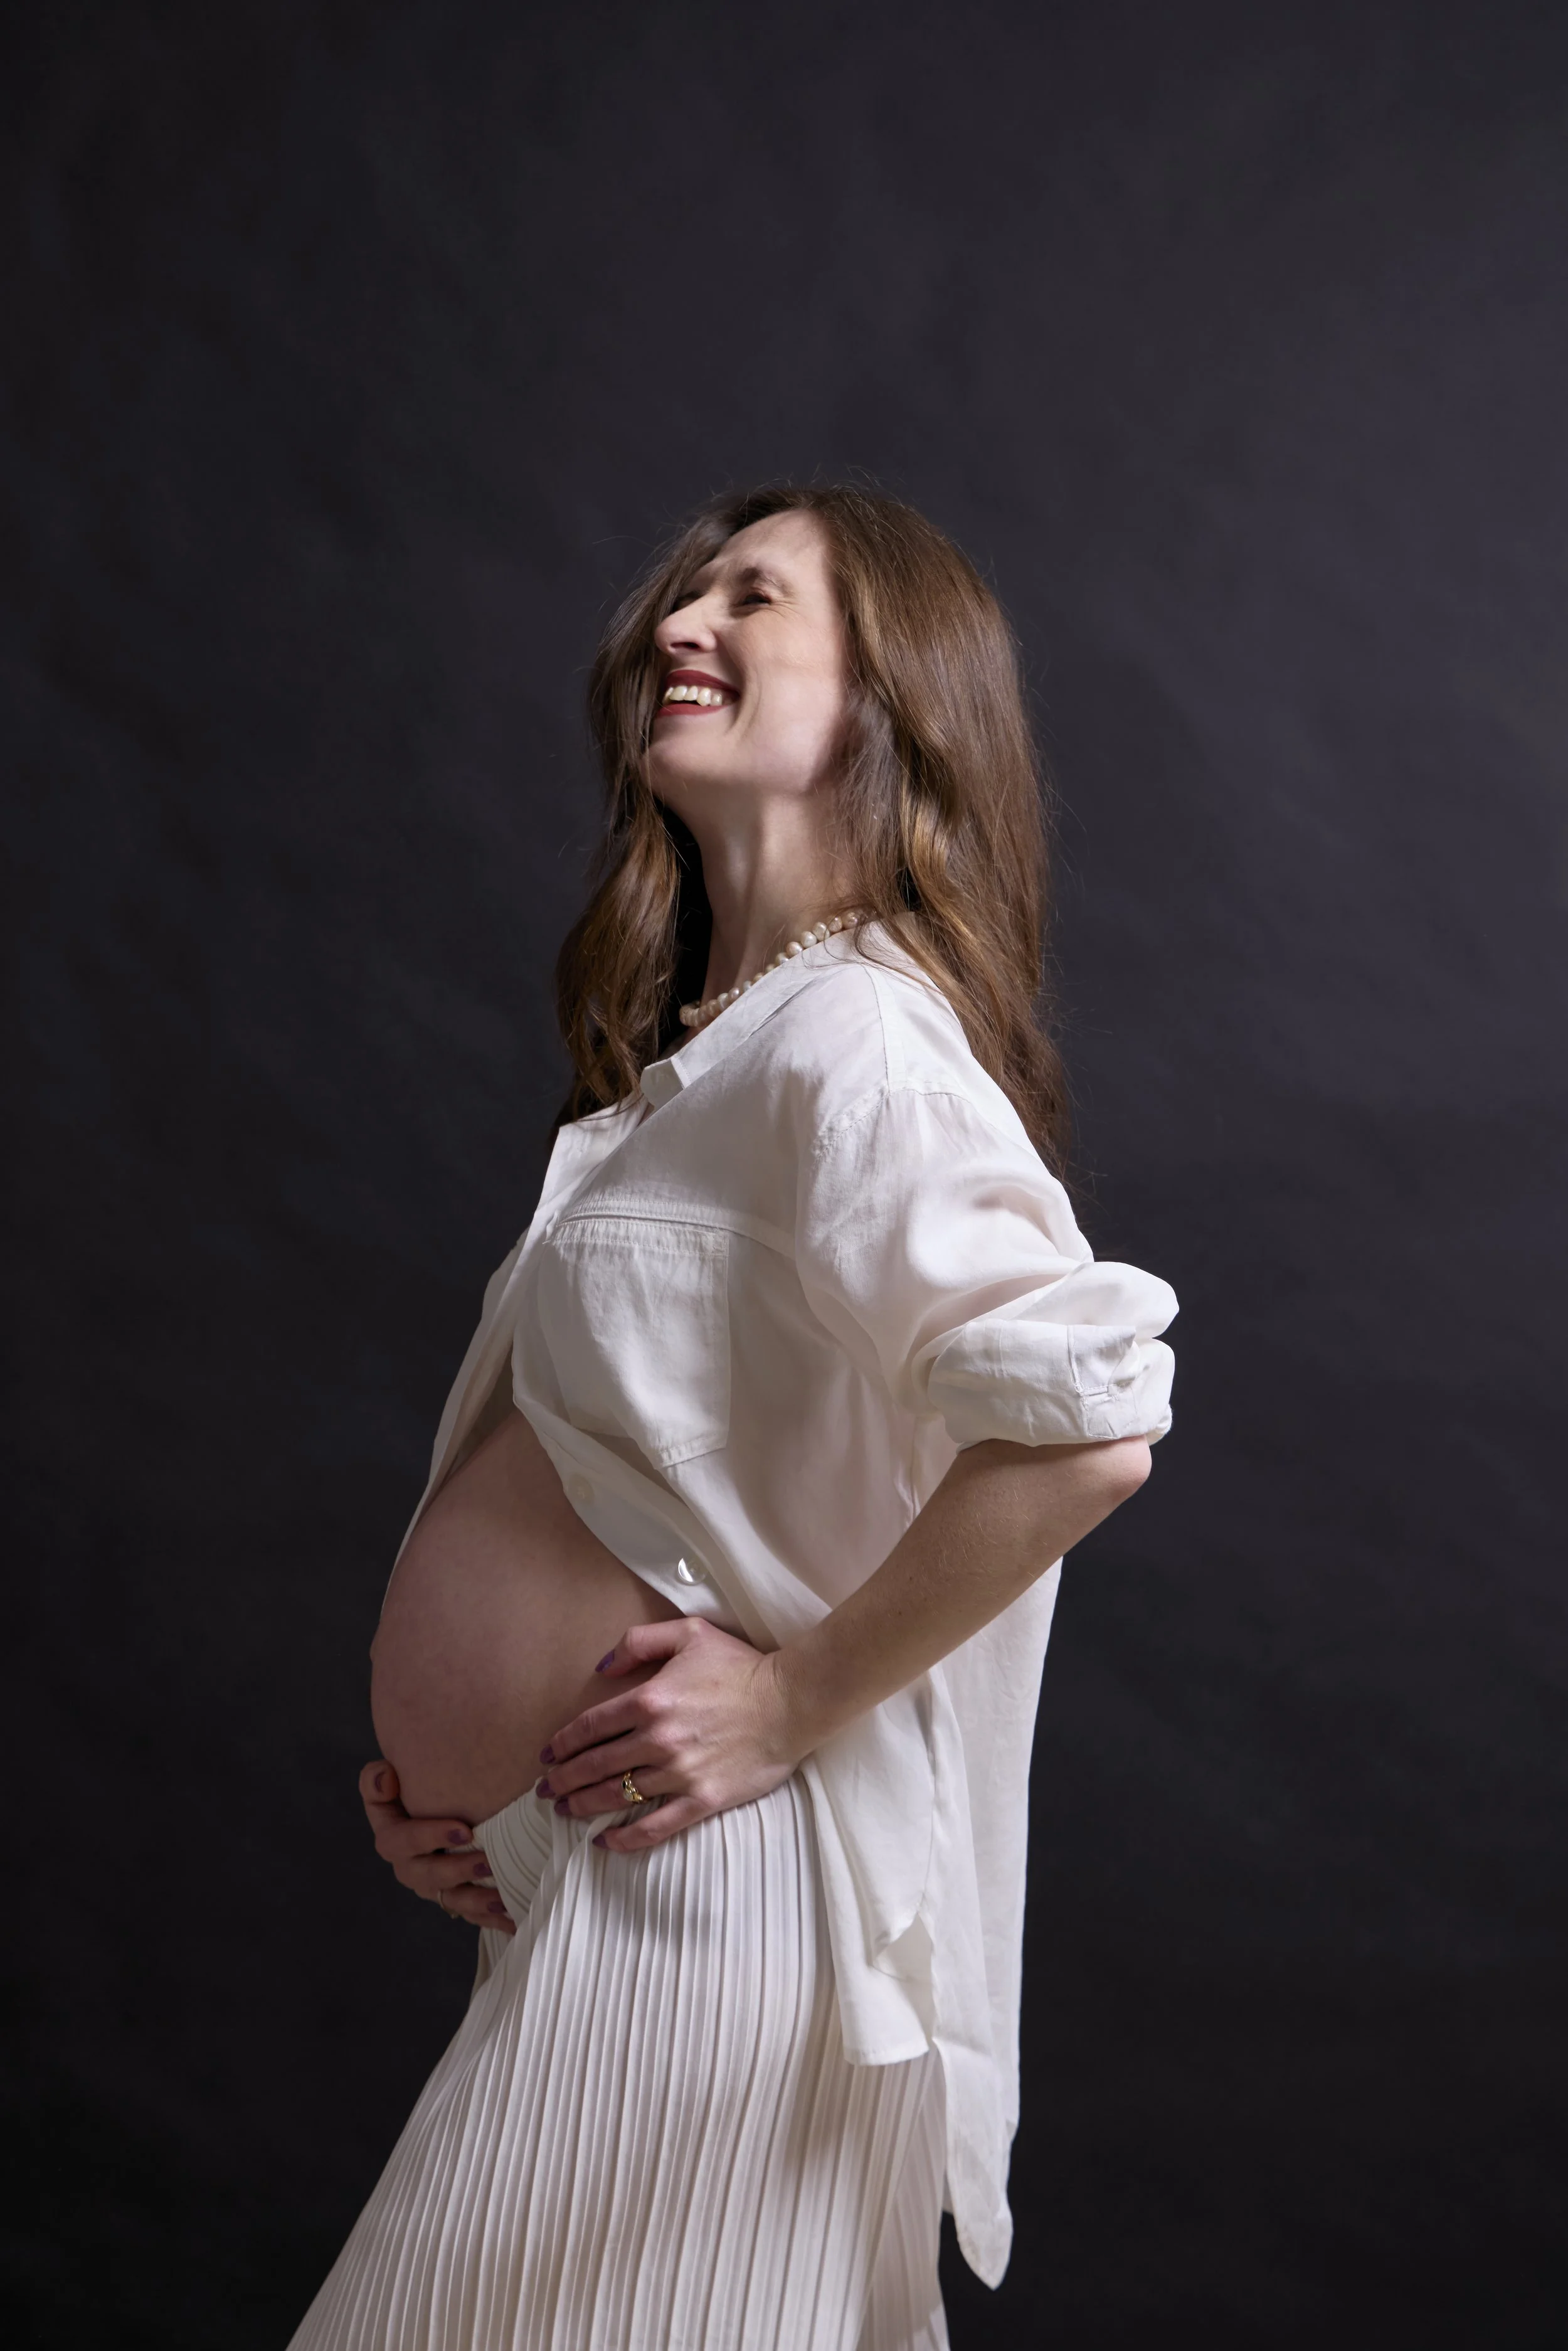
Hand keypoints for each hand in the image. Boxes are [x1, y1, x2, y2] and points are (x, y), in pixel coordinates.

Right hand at [358, 1759, 514, 1932]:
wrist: (432, 1813)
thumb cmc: (410, 1793)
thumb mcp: (387, 1782)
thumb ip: (376, 1779)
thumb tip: (387, 1778)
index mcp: (392, 1839)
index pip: (401, 1841)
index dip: (430, 1837)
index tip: (464, 1829)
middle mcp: (410, 1867)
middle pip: (428, 1875)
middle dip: (458, 1871)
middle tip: (486, 1861)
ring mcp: (433, 1887)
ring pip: (451, 1900)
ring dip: (476, 1901)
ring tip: (501, 1897)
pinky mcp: (453, 1898)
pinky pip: (470, 1914)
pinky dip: (491, 1918)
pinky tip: (512, 1918)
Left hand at [535, 1619, 801, 1853]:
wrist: (792, 1701)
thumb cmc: (741, 1666)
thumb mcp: (689, 1634)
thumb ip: (639, 1642)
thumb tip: (602, 1667)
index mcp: (650, 1700)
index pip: (590, 1727)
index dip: (562, 1744)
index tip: (547, 1755)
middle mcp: (658, 1739)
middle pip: (595, 1765)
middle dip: (562, 1780)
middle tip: (545, 1790)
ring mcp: (680, 1773)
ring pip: (617, 1796)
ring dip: (584, 1806)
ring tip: (565, 1811)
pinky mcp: (703, 1800)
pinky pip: (655, 1827)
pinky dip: (626, 1839)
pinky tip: (604, 1843)